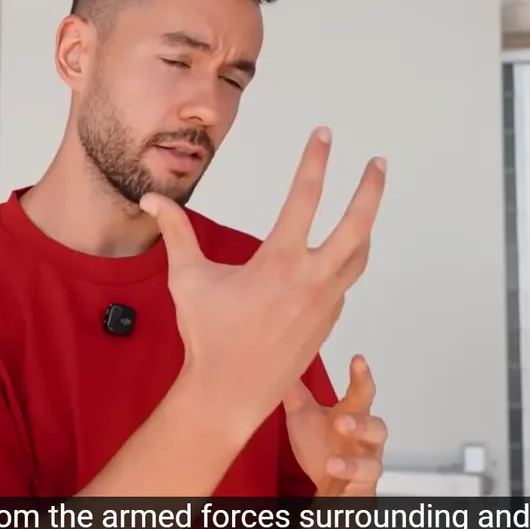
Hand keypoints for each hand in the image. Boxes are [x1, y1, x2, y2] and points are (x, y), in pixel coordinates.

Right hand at [140, 128, 386, 439]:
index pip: (304, 196)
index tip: (324, 134)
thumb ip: (176, 232)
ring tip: (367, 206)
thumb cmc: (208, 337)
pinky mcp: (328, 323)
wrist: (229, 393)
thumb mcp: (188, 278)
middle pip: (357, 224)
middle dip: (370, 189)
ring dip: (366, 227)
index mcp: (279, 262)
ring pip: (360, 256)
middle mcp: (311, 279)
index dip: (315, 160)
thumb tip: (151, 200)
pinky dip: (345, 264)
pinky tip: (337, 258)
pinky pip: (345, 284)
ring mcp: (325, 303)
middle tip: (378, 162)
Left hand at [286, 355, 385, 496]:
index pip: (362, 393)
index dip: (362, 376)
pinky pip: (361, 486)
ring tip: (331, 461)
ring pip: (374, 463)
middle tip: (341, 419)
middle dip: (361, 424)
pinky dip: (347, 481)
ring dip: (353, 464)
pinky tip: (331, 473)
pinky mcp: (361, 487)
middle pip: (377, 428)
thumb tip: (283, 361)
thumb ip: (295, 391)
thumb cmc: (321, 446)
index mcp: (353, 416)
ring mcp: (366, 464)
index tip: (358, 360)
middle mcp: (365, 440)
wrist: (327, 486)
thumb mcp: (303, 416)